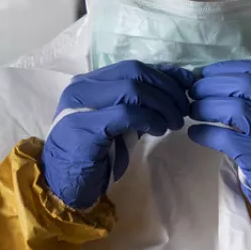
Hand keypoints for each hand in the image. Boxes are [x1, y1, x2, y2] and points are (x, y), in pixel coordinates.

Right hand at [42, 60, 193, 207]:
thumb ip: (139, 104)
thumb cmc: (94, 153)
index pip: (133, 66)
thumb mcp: (120, 122)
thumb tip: (175, 88)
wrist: (63, 183)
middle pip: (135, 72)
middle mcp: (83, 87)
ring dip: (162, 105)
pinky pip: (126, 114)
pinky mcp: (85, 127)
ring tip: (174, 123)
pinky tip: (158, 131)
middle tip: (183, 109)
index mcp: (90, 82)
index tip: (188, 85)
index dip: (165, 74)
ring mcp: (81, 105)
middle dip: (167, 88)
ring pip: (132, 89)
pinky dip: (149, 119)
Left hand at [187, 60, 250, 222]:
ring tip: (193, 111)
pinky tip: (195, 134)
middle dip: (212, 85)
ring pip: (235, 108)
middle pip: (245, 85)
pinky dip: (206, 133)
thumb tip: (219, 83)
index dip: (228, 69)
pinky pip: (226, 138)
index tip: (207, 73)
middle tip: (194, 92)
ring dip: (206, 107)